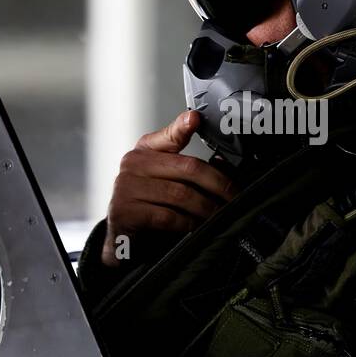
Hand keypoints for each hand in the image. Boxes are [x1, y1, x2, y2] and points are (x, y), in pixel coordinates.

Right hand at [102, 110, 236, 266]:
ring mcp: (127, 187)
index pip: (168, 135)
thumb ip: (189, 169)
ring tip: (220, 215)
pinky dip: (188, 223)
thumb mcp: (168, 181)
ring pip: (180, 194)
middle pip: (187, 167)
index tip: (195, 118)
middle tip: (235, 197)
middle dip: (218, 184)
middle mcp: (133, 163)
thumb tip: (221, 162)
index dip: (182, 127)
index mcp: (145, 150)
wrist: (120, 237)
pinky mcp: (125, 211)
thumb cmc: (149, 205)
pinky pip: (167, 216)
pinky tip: (197, 227)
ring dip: (206, 208)